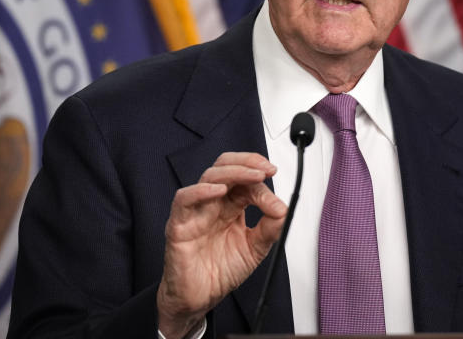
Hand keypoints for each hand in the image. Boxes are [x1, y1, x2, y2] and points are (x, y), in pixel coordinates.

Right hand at [156, 152, 286, 338]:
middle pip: (225, 167)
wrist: (199, 299)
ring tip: (253, 176)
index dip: (261, 180)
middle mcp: (213, 204)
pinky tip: (218, 190)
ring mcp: (195, 211)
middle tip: (266, 169)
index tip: (276, 192)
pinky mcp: (179, 225)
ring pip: (208, 177)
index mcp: (230, 206)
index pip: (244, 180)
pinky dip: (200, 191)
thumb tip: (283, 209)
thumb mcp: (254, 249)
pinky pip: (184, 200)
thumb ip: (269, 228)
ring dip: (233, 172)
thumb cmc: (219, 272)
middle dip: (247, 163)